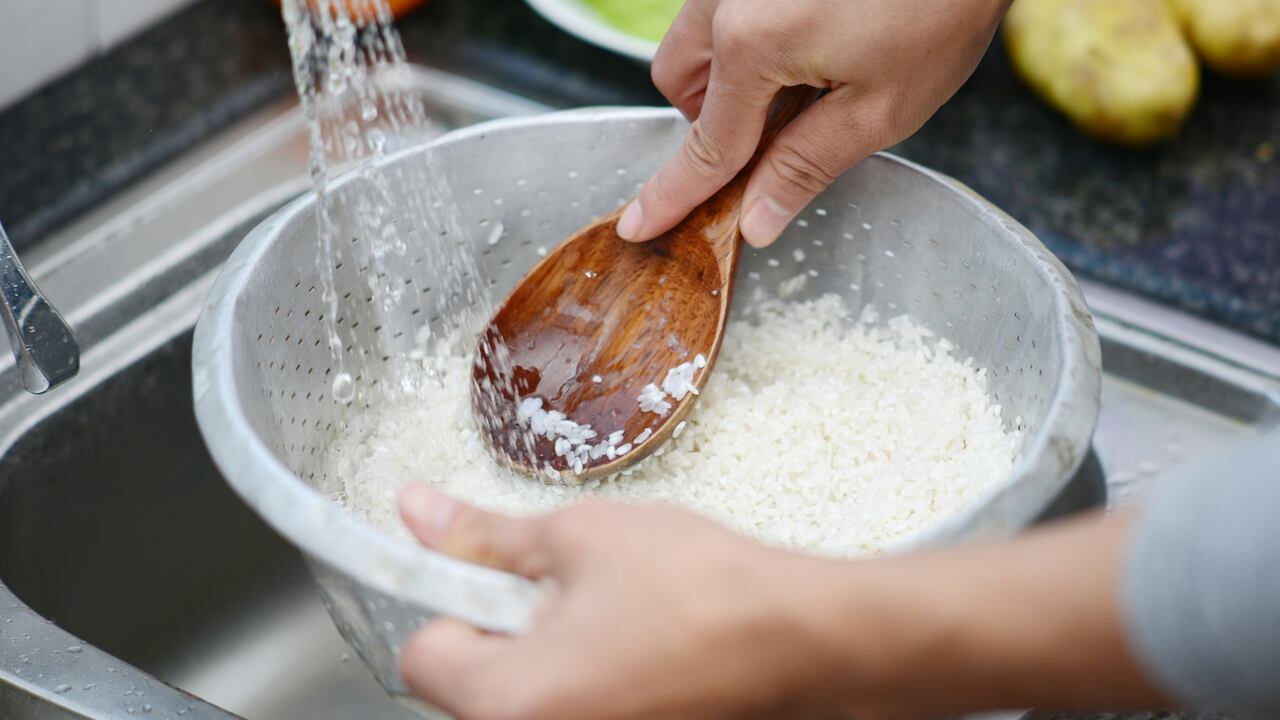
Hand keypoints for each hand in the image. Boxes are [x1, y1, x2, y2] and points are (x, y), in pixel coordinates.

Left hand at [397, 486, 1167, 719]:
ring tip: (612, 612)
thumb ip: (484, 535)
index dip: (453, 598)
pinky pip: (576, 709)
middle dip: (505, 627)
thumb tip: (421, 514)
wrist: (804, 639)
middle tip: (563, 585)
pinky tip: (637, 643)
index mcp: (509, 703)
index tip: (484, 569)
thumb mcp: (578, 536)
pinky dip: (590, 678)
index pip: (423, 653)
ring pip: (527, 697)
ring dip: (548, 652)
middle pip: (471, 683)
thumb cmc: (704, 591)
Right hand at [615, 0, 1010, 247]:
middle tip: (773, 135)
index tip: (640, 225)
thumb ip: (804, 166)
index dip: (673, 195)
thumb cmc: (939, 4)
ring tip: (808, 77)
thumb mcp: (879, 109)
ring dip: (729, 75)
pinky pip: (725, 8)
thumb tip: (756, 219)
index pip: (705, 145)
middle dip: (711, 118)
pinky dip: (752, 37)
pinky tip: (816, 38)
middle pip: (680, 81)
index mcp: (750, 44)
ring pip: (697, 38)